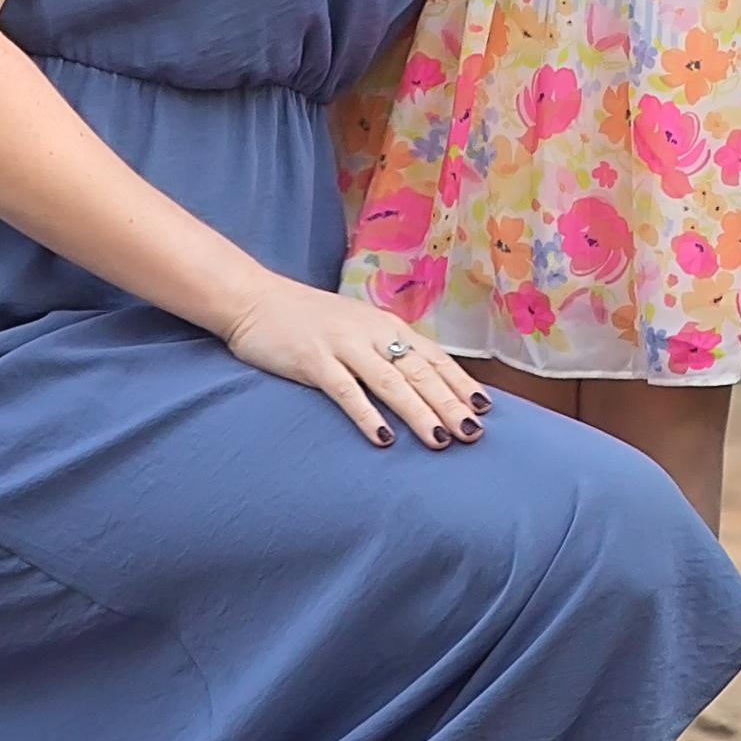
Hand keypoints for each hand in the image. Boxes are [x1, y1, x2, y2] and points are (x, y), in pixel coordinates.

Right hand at [220, 279, 493, 447]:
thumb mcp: (356, 329)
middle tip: (474, 433)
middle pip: (419, 372)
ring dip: (419, 412)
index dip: (460, 383)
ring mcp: (343, 345)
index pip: (433, 357)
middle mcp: (372, 333)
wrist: (255, 299)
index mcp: (386, 326)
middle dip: (449, 404)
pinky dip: (368, 415)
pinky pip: (346, 391)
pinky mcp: (313, 360)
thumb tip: (420, 382)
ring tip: (442, 440)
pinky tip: (384, 438)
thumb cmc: (309, 320)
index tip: (486, 409)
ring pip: (391, 382)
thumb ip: (386, 350)